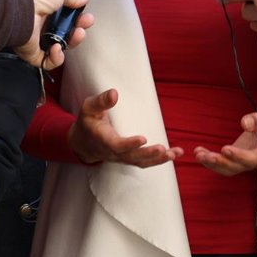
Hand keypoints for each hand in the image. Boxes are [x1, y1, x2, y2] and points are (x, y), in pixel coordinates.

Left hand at [16, 0, 92, 68]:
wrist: (20, 9)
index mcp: (46, 6)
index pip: (65, 15)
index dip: (77, 15)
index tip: (85, 14)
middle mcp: (41, 22)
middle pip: (64, 31)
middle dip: (78, 29)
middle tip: (83, 25)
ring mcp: (36, 38)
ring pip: (59, 46)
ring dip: (71, 42)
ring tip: (76, 35)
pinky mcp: (32, 52)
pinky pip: (47, 61)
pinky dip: (56, 58)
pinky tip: (58, 48)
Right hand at [68, 89, 182, 166]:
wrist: (83, 142)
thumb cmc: (87, 121)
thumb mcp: (88, 108)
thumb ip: (101, 101)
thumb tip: (114, 93)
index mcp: (102, 139)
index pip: (116, 145)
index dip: (129, 144)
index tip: (143, 139)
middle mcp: (113, 152)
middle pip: (132, 157)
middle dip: (148, 154)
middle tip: (163, 149)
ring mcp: (121, 157)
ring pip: (140, 162)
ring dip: (157, 160)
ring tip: (174, 154)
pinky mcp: (129, 158)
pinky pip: (144, 162)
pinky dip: (158, 160)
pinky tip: (173, 154)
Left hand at [194, 108, 256, 175]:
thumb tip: (245, 123)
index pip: (252, 159)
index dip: (239, 156)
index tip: (225, 149)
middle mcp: (255, 160)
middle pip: (237, 167)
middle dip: (220, 162)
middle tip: (206, 155)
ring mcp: (245, 161)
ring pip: (228, 168)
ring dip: (212, 163)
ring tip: (199, 154)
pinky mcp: (236, 158)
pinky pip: (223, 163)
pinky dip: (210, 160)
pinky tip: (199, 152)